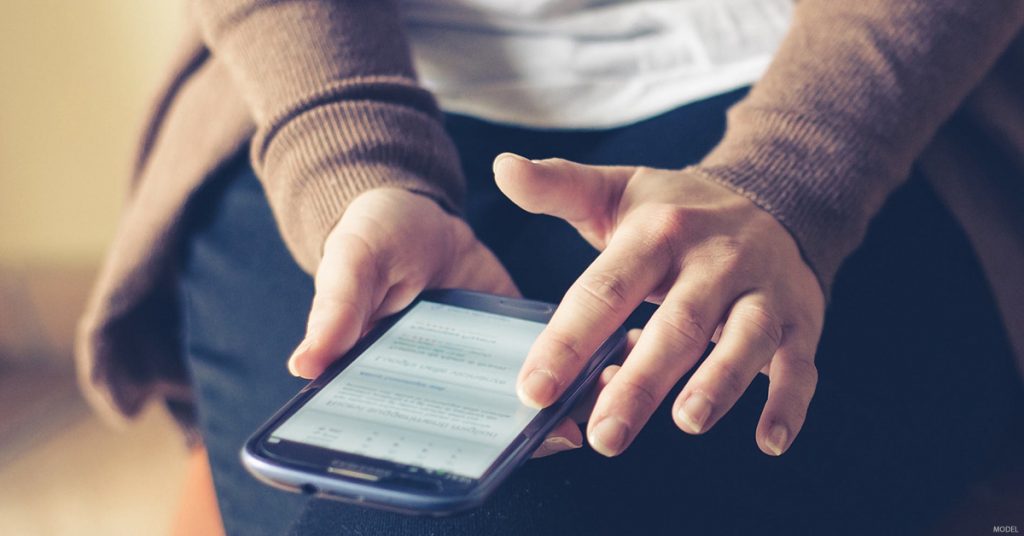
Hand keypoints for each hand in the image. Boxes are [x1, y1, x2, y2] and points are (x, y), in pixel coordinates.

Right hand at [284, 187, 579, 456]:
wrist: (420, 211)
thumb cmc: (372, 237)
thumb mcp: (352, 261)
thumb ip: (336, 308)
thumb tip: (304, 364)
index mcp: (387, 379)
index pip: (412, 429)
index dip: (443, 451)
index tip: (478, 458)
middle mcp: (438, 386)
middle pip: (475, 429)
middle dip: (514, 437)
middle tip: (555, 433)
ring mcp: (481, 366)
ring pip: (517, 405)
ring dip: (554, 410)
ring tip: (591, 409)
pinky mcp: (517, 340)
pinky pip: (550, 365)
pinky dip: (578, 372)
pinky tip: (611, 368)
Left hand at [495, 154, 825, 456]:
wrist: (775, 195)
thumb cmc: (678, 210)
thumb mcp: (617, 191)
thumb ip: (558, 186)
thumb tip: (502, 166)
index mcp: (658, 233)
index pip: (606, 289)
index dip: (568, 341)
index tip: (534, 390)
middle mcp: (713, 261)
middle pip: (676, 324)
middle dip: (640, 383)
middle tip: (604, 435)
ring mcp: (761, 291)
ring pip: (745, 339)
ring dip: (719, 383)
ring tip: (687, 422)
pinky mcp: (800, 320)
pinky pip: (799, 365)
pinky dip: (789, 402)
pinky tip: (770, 440)